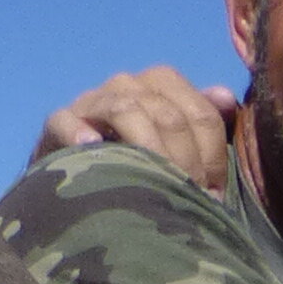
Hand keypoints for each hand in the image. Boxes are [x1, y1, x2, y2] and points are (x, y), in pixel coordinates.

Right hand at [32, 67, 240, 189]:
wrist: (77, 177)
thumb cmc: (138, 161)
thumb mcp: (176, 142)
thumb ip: (203, 122)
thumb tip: (226, 98)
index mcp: (160, 84)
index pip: (199, 112)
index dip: (213, 155)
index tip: (214, 194)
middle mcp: (127, 85)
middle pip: (167, 114)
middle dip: (185, 161)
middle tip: (191, 199)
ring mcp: (91, 102)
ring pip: (125, 110)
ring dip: (148, 149)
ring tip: (158, 181)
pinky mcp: (56, 123)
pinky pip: (63, 119)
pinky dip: (77, 130)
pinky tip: (92, 147)